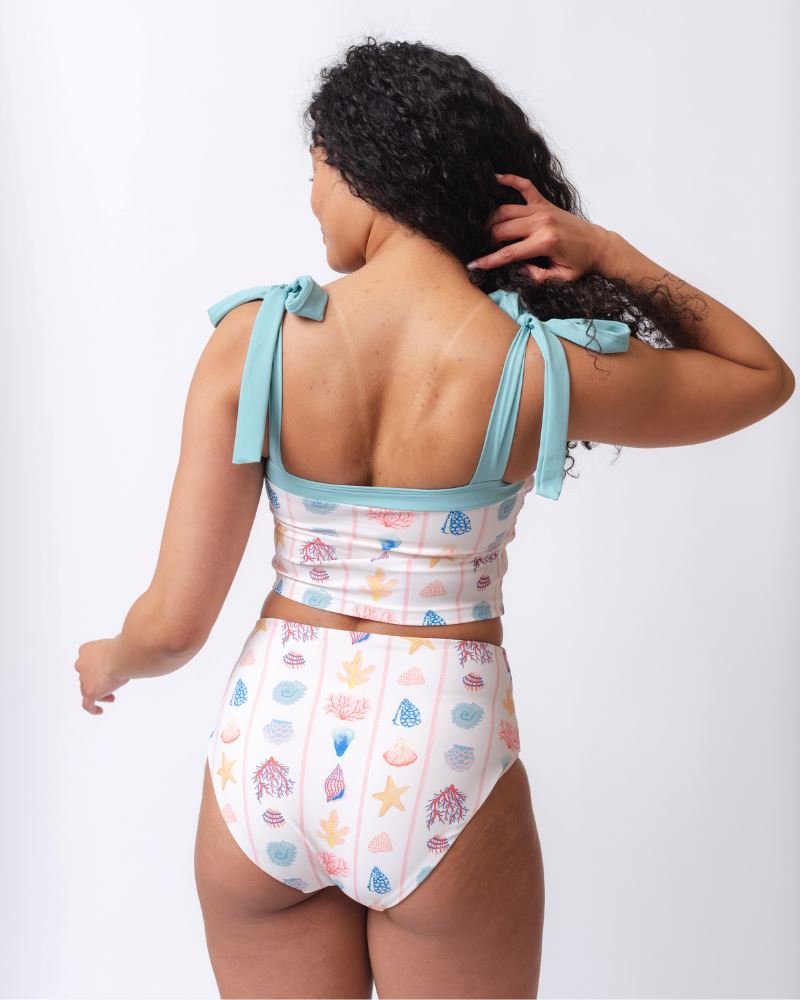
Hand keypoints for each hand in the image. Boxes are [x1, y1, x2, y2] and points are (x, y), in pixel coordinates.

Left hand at [74, 637, 129, 714]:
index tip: (105, 672)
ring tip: (111, 698)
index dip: (96, 668)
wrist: (121, 656)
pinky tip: (99, 711)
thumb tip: (123, 659)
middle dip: (97, 681)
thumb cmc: (123, 649)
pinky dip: (92, 708)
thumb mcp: (115, 647)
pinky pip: (87, 704)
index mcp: (86, 650)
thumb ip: (113, 654)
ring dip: (99, 693)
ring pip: (87, 689)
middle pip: (87, 676)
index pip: (88, 661)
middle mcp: (81, 664)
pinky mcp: (89, 691)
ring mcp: (84, 679)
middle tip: (108, 685)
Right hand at [466, 173, 611, 281]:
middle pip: (501, 229)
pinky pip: (524, 186)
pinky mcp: (545, 202)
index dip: (488, 260)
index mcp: (544, 243)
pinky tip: (495, 179)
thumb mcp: (560, 278)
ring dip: (491, 220)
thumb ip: (537, 276)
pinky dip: (509, 180)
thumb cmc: (580, 263)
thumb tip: (518, 269)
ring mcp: (542, 209)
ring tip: (484, 231)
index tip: (473, 265)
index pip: (508, 253)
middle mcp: (541, 222)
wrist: (598, 245)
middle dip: (487, 240)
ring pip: (505, 210)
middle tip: (481, 248)